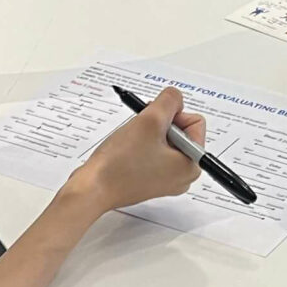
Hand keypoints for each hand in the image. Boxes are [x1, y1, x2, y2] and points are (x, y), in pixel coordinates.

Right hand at [69, 87, 205, 212]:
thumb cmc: (120, 163)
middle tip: (140, 132)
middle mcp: (184, 175)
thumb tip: (175, 98)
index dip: (171, 115)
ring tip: (132, 143)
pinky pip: (153, 152)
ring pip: (164, 140)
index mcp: (191, 165)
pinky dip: (141, 145)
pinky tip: (128, 150)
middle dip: (159, 125)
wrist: (93, 189)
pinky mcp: (150, 179)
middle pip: (180, 131)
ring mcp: (167, 179)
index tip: (152, 124)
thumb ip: (169, 101)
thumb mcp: (150, 121)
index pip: (194, 122)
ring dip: (148, 134)